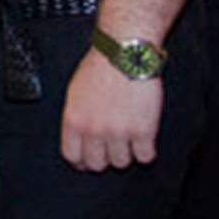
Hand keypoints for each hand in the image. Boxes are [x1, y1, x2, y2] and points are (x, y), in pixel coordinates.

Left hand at [60, 48, 162, 170]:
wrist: (124, 54)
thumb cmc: (100, 67)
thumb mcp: (74, 92)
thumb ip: (76, 116)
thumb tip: (77, 135)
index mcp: (73, 120)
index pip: (72, 156)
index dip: (81, 161)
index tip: (87, 160)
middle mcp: (94, 130)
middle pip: (97, 164)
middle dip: (104, 159)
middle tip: (110, 149)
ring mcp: (119, 132)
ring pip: (121, 163)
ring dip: (126, 154)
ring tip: (128, 140)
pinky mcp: (143, 131)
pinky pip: (145, 157)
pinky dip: (146, 151)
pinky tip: (144, 140)